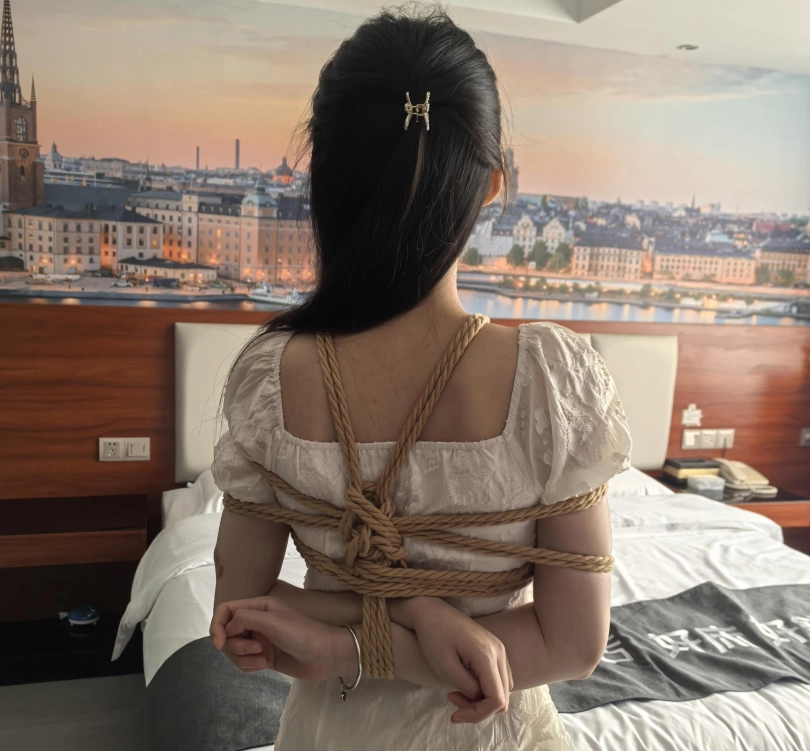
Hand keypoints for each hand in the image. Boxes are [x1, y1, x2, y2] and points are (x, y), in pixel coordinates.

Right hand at [210, 596, 349, 680]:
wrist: (324, 656)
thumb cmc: (302, 634)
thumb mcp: (272, 621)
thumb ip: (245, 618)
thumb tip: (227, 628)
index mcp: (258, 606)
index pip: (225, 611)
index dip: (217, 626)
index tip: (220, 644)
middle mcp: (256, 621)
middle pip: (227, 634)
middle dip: (237, 646)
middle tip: (257, 648)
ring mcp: (259, 640)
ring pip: (234, 650)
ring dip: (244, 658)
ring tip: (263, 659)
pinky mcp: (263, 657)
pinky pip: (243, 662)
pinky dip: (249, 666)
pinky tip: (265, 666)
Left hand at [406, 598, 513, 723]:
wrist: (431, 611)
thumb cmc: (433, 636)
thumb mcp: (444, 666)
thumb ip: (466, 687)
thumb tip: (480, 699)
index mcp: (487, 656)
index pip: (497, 699)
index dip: (478, 714)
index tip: (455, 714)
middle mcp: (499, 652)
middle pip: (503, 697)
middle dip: (479, 709)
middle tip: (453, 701)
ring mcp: (499, 649)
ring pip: (502, 690)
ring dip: (481, 700)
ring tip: (456, 693)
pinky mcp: (494, 649)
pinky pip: (498, 678)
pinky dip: (484, 689)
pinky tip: (464, 684)